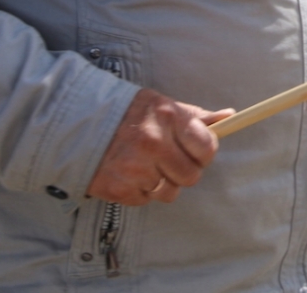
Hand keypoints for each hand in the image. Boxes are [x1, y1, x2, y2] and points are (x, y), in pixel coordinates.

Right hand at [86, 88, 233, 206]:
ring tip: (146, 165)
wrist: (77, 122)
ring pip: (170, 192)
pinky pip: (146, 200)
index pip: (206, 147)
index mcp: (168, 117)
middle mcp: (153, 142)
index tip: (196, 151)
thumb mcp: (161, 105)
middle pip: (191, 176)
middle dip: (184, 171)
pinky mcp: (119, 188)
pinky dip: (141, 191)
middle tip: (169, 160)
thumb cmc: (127, 113)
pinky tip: (130, 173)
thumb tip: (229, 117)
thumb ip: (195, 117)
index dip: (204, 152)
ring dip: (162, 183)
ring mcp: (136, 167)